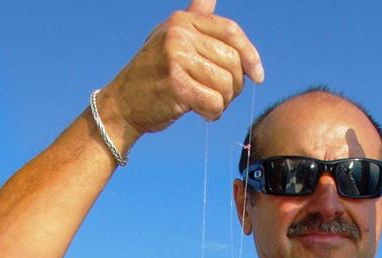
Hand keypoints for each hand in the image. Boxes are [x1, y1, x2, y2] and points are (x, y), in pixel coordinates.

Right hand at [105, 0, 262, 137]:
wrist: (123, 104)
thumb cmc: (153, 75)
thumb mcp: (171, 38)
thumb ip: (194, 19)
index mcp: (183, 20)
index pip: (231, 32)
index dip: (251, 55)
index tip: (258, 76)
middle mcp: (179, 34)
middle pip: (233, 62)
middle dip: (234, 86)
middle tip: (220, 97)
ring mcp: (176, 58)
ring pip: (226, 85)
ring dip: (223, 102)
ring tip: (208, 105)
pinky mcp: (176, 86)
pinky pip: (214, 103)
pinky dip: (213, 114)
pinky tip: (203, 114)